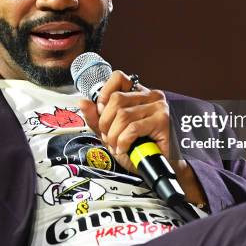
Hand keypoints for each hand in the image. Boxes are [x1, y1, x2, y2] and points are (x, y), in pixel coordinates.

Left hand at [78, 71, 207, 206]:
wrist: (159, 167)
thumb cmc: (140, 149)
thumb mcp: (112, 132)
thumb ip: (97, 118)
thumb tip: (83, 102)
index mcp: (138, 93)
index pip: (118, 77)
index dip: (104, 94)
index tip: (102, 113)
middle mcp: (150, 96)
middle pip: (116, 99)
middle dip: (106, 122)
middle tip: (109, 136)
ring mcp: (158, 107)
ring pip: (122, 114)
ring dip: (114, 135)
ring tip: (117, 145)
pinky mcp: (162, 121)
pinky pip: (133, 128)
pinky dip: (123, 141)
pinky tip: (125, 148)